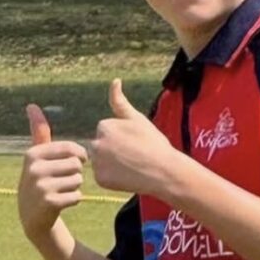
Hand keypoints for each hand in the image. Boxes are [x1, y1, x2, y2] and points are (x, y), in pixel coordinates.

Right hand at [17, 103, 87, 240]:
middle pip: (76, 165)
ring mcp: (40, 186)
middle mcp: (34, 168)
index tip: (76, 162)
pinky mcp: (49, 203)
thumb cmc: (39, 180)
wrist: (31, 216)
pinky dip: (74, 200)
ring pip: (78, 180)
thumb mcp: (36, 156)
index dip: (79, 156)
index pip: (71, 149)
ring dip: (75, 187)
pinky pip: (77, 196)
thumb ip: (38, 131)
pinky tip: (62, 202)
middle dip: (75, 174)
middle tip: (61, 181)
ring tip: (60, 191)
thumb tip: (31, 105)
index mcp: (33, 154)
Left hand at [90, 79, 176, 195]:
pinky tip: (127, 177)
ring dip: (111, 164)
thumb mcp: (137, 119)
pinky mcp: (100, 179)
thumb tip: (114, 80)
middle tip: (133, 155)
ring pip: (101, 162)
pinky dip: (112, 179)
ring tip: (131, 166)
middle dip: (113, 150)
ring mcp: (97, 163)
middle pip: (101, 146)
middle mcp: (96, 143)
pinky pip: (103, 177)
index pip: (106, 131)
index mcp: (104, 126)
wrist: (163, 171)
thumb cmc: (153, 143)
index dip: (121, 137)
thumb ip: (120, 102)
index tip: (134, 142)